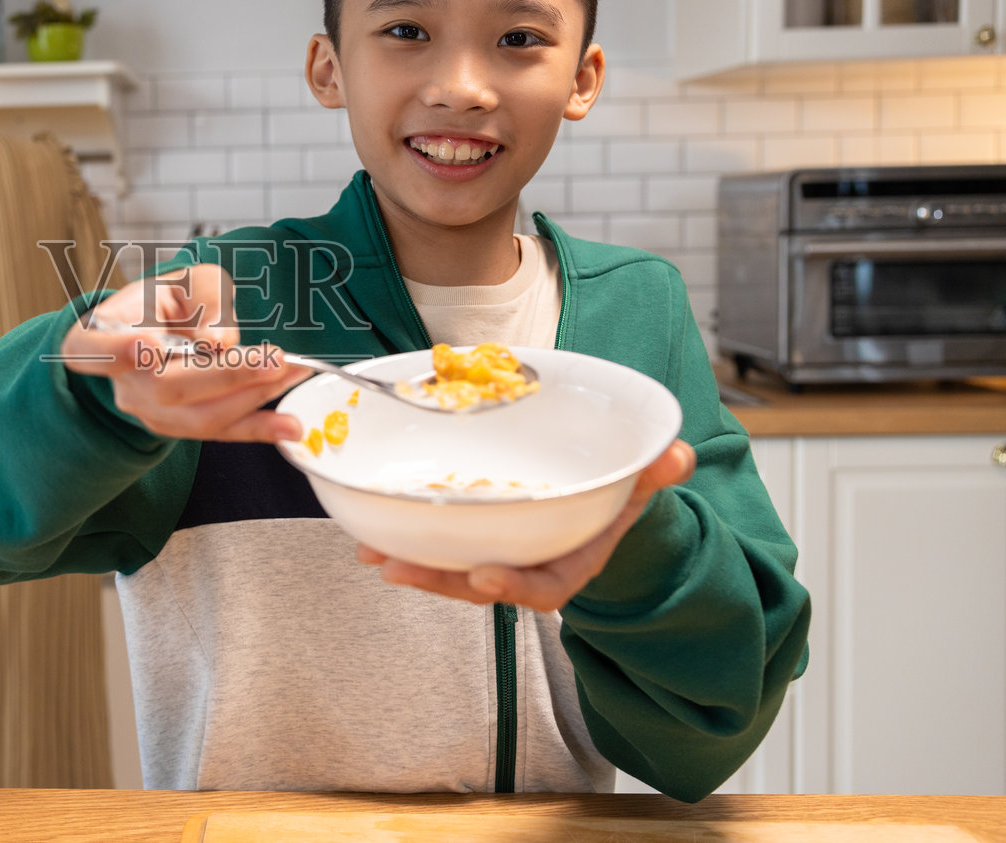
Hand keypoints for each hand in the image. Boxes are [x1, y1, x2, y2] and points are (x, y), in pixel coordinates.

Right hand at [60, 264, 310, 443]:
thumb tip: (218, 343)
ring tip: (294, 375)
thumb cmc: (169, 300)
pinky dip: (258, 428)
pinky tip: (289, 426)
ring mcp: (147, 410)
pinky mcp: (177, 428)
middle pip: (167, 387)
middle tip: (274, 359)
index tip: (145, 346)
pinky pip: (218, 432)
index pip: (91, 349)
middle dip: (227, 375)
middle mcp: (120, 381)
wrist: (162, 329)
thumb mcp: (187, 280)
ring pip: (198, 417)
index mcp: (103, 334)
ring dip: (253, 398)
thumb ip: (205, 301)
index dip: (114, 351)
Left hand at [358, 440, 696, 611]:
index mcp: (570, 562)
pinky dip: (404, 540)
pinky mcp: (470, 539)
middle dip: (439, 580)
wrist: (596, 502)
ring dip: (411, 563)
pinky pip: (436, 546)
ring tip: (371, 553)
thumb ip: (654, 470)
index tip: (483, 578)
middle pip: (480, 584)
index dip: (513, 587)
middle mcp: (527, 566)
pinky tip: (368, 534)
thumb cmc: (615, 491)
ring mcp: (496, 554)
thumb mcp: (640, 481)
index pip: (544, 586)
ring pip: (450, 569)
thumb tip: (675, 456)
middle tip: (398, 568)